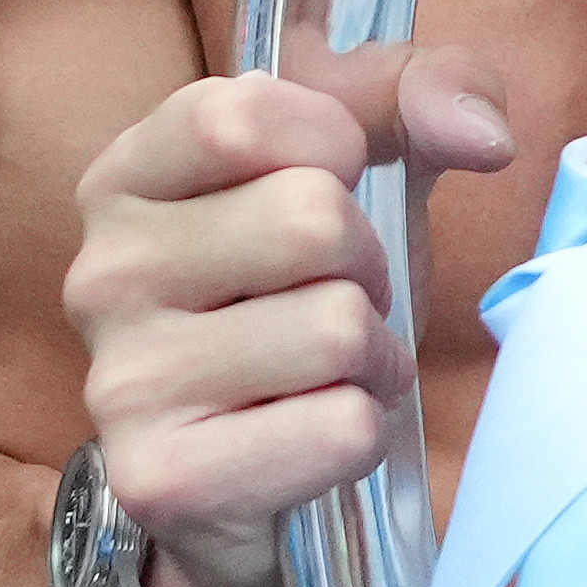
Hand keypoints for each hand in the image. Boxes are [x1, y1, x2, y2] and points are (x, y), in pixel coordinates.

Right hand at [61, 49, 517, 586]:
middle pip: (307, 218)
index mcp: (124, 179)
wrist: (241, 488)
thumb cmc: (297, 304)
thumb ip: (413, 98)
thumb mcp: (353, 176)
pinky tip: (313, 436)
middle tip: (337, 302)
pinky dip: (362, 432)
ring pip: (336, 328)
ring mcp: (123, 382)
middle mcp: (102, 274)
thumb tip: (484, 133)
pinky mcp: (164, 479)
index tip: (331, 186)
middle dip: (365, 264)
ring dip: (372, 356)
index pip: (242, 113)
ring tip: (331, 375)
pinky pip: (341, 427)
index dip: (332, 144)